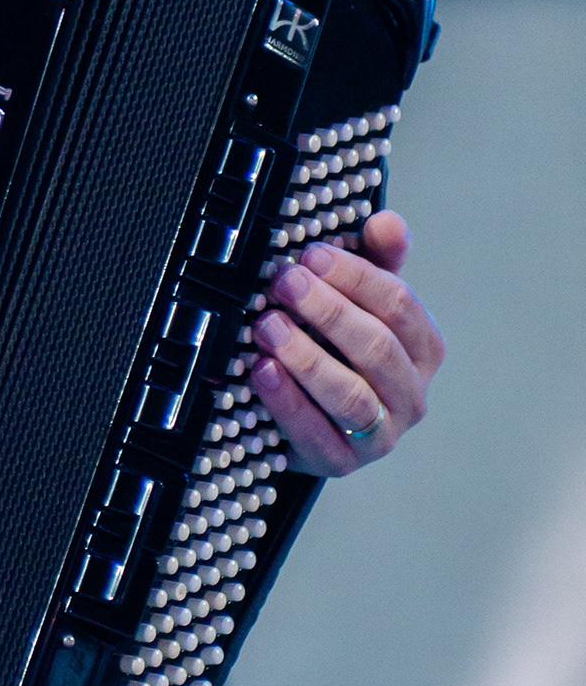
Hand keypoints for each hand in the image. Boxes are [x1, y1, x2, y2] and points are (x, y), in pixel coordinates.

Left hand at [249, 209, 443, 477]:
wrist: (316, 419)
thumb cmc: (341, 349)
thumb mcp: (360, 301)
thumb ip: (376, 260)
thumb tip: (387, 222)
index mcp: (423, 348)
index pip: (400, 305)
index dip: (355, 276)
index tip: (311, 255)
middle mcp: (411, 394)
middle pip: (376, 348)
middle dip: (326, 311)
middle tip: (283, 283)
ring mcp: (381, 435)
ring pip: (351, 396)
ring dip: (305, 357)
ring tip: (266, 326)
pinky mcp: (342, 463)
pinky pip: (316, 435)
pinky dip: (287, 402)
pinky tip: (260, 371)